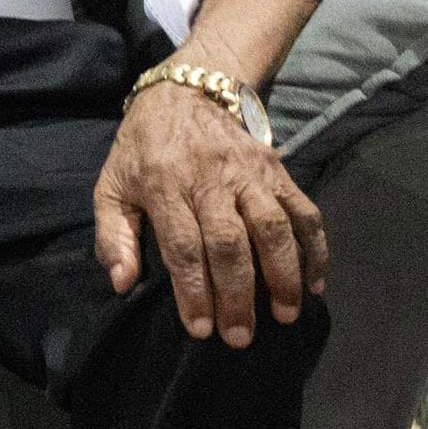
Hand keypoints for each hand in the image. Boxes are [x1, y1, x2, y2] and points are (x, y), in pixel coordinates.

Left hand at [93, 79, 326, 347]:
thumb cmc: (142, 149)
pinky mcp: (277, 170)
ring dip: (283, 275)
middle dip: (237, 294)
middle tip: (241, 336)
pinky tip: (315, 283)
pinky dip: (314, 248)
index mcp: (165, 185)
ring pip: (272, 227)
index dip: (193, 290)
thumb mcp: (112, 186)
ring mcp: (249, 174)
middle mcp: (211, 179)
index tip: (201, 329)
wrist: (185, 92)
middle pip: (230, 243)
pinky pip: (303, 211)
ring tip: (285, 315)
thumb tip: (122, 284)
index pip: (183, 245)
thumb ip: (113, 236)